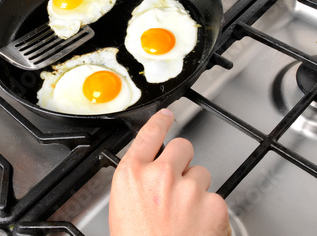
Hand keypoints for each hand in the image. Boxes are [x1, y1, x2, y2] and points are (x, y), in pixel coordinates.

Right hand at [109, 109, 230, 235]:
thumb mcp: (123, 205)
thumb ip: (138, 178)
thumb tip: (150, 168)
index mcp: (132, 174)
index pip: (150, 133)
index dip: (161, 120)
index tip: (167, 116)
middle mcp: (161, 175)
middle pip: (182, 146)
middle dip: (182, 160)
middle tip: (177, 182)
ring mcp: (189, 188)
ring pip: (201, 172)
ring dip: (195, 187)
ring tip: (183, 213)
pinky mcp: (213, 205)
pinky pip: (215, 196)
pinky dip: (209, 209)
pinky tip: (196, 225)